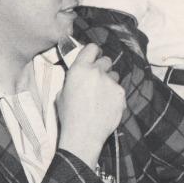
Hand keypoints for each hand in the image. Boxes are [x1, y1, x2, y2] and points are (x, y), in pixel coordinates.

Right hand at [56, 43, 124, 167]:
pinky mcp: (121, 93)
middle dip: (102, 67)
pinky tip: (106, 106)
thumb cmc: (69, 115)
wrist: (83, 134)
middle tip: (97, 78)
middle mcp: (97, 72)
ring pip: (114, 75)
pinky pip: (119, 89)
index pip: (92, 48)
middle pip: (106, 60)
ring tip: (101, 96)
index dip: (93, 52)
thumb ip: (73, 78)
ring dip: (109, 81)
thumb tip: (80, 74)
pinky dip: (115, 95)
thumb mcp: (62, 92)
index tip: (94, 56)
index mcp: (80, 69)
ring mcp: (111, 82)